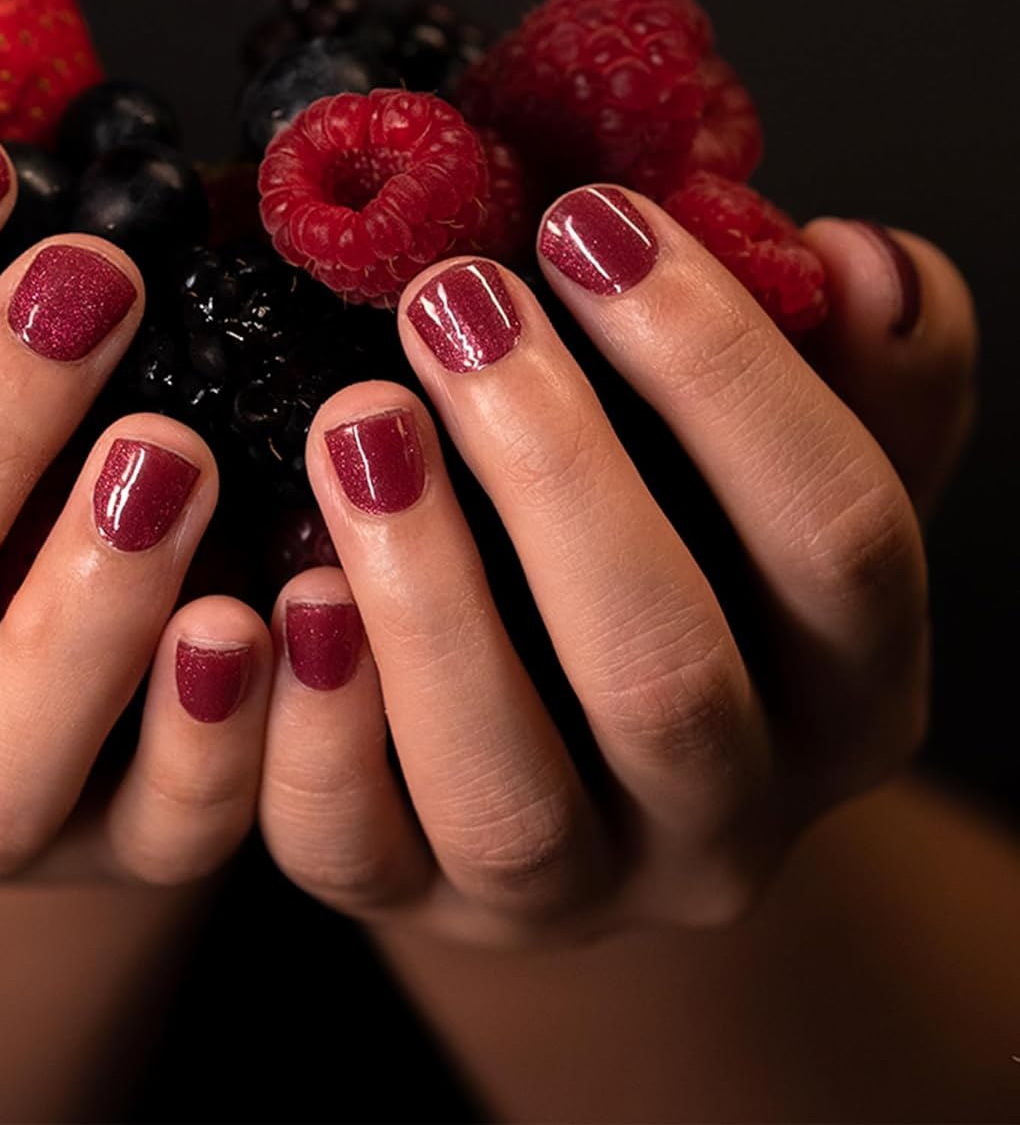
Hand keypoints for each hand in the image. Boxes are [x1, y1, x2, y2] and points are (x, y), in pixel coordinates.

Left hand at [257, 186, 976, 946]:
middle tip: (453, 299)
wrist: (582, 766)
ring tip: (354, 417)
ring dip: (424, 591)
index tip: (591, 222)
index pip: (835, 535)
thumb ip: (852, 373)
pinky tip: (272, 588)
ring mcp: (568, 888)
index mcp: (851, 691)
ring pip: (502, 788)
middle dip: (555, 465)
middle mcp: (725, 818)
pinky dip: (310, 725)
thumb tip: (853, 260)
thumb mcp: (784, 479)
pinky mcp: (416, 903)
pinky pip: (351, 850)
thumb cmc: (687, 572)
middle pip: (663, 669)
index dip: (722, 369)